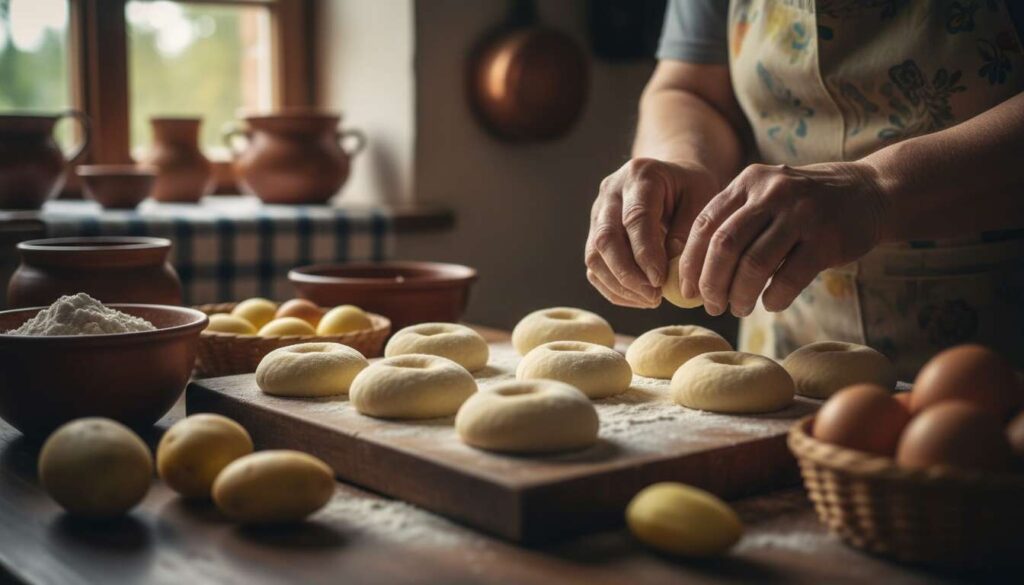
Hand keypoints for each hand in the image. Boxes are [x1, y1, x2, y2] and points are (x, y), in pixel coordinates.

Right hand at [586, 158, 718, 307]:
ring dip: (619, 285)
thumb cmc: (690, 189)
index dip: (645, 254)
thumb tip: (670, 267)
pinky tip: (637, 298)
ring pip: (594, 256)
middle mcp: (611, 192)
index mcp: (640, 176)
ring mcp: (598, 212)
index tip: (660, 281)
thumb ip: (687, 229)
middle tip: (654, 297)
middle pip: (606, 238)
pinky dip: (612, 287)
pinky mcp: (594, 232)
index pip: (635, 219)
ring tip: (649, 300)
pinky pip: (594, 267)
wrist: (671, 179)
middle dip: (628, 274)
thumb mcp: (702, 198)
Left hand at [678, 162, 889, 316]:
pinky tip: (771, 304)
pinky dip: (774, 298)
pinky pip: (789, 277)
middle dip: (712, 283)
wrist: (870, 192)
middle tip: (712, 305)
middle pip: (724, 245)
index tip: (686, 290)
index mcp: (748, 182)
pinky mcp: (827, 239)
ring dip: (741, 294)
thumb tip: (695, 273)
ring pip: (754, 264)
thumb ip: (734, 222)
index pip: (704, 224)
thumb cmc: (805, 205)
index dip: (690, 262)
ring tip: (739, 309)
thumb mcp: (767, 197)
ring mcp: (801, 214)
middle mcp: (772, 193)